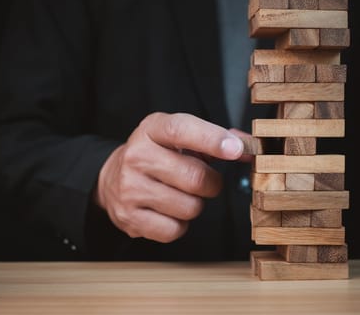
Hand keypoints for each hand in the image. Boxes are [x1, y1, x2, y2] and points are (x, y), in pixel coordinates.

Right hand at [95, 112, 243, 242]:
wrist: (112, 178)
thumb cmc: (156, 155)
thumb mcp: (179, 137)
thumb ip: (214, 138)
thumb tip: (247, 147)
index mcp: (151, 130)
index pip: (182, 130)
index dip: (212, 140)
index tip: (236, 150)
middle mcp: (136, 156)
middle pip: (195, 178)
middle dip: (212, 183)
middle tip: (205, 180)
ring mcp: (130, 188)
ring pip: (190, 207)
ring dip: (195, 204)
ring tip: (180, 193)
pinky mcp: (129, 218)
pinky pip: (175, 229)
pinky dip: (180, 224)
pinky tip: (168, 210)